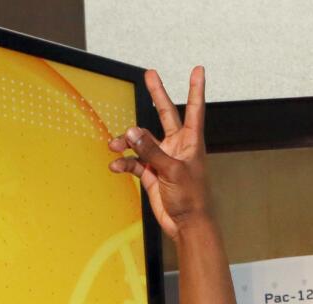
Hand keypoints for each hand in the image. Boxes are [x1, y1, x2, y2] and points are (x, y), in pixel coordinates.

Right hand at [108, 66, 207, 238]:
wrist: (186, 225)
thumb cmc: (191, 199)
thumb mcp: (172, 170)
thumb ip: (151, 150)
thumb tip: (132, 131)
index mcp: (191, 142)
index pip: (195, 109)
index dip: (196, 89)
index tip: (198, 70)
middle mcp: (177, 146)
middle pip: (165, 114)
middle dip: (157, 95)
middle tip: (150, 74)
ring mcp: (163, 158)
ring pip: (141, 140)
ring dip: (126, 141)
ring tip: (114, 145)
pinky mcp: (152, 173)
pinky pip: (134, 161)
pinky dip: (124, 163)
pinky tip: (116, 166)